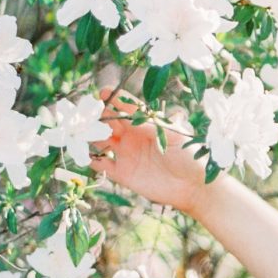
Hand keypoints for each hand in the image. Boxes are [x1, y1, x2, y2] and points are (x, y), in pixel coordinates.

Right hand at [87, 88, 209, 215]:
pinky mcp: (122, 173)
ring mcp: (126, 154)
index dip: (115, 99)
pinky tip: (85, 154)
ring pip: (101, 140)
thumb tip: (129, 115)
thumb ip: (150, 126)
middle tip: (88, 111)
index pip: (127, 108)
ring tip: (84, 131)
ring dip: (91, 135)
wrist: (193, 186)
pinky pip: (101, 164)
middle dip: (98, 115)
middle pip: (109, 122)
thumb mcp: (173, 136)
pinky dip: (90, 158)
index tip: (104, 91)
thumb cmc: (189, 156)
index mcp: (146, 124)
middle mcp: (133, 137)